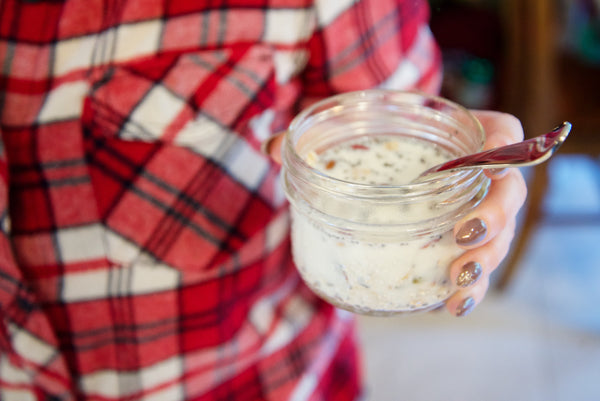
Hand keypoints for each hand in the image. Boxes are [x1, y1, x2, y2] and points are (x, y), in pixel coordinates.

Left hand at [263, 110, 526, 316]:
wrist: (382, 165)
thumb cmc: (373, 143)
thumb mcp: (348, 133)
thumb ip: (311, 137)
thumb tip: (267, 144)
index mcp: (459, 134)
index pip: (502, 130)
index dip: (505, 144)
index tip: (494, 161)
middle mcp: (474, 174)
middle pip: (508, 192)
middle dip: (493, 219)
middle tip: (463, 236)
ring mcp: (473, 212)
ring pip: (499, 236)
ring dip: (485, 261)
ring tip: (458, 280)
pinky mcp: (460, 244)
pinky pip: (478, 266)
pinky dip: (470, 288)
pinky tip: (452, 304)